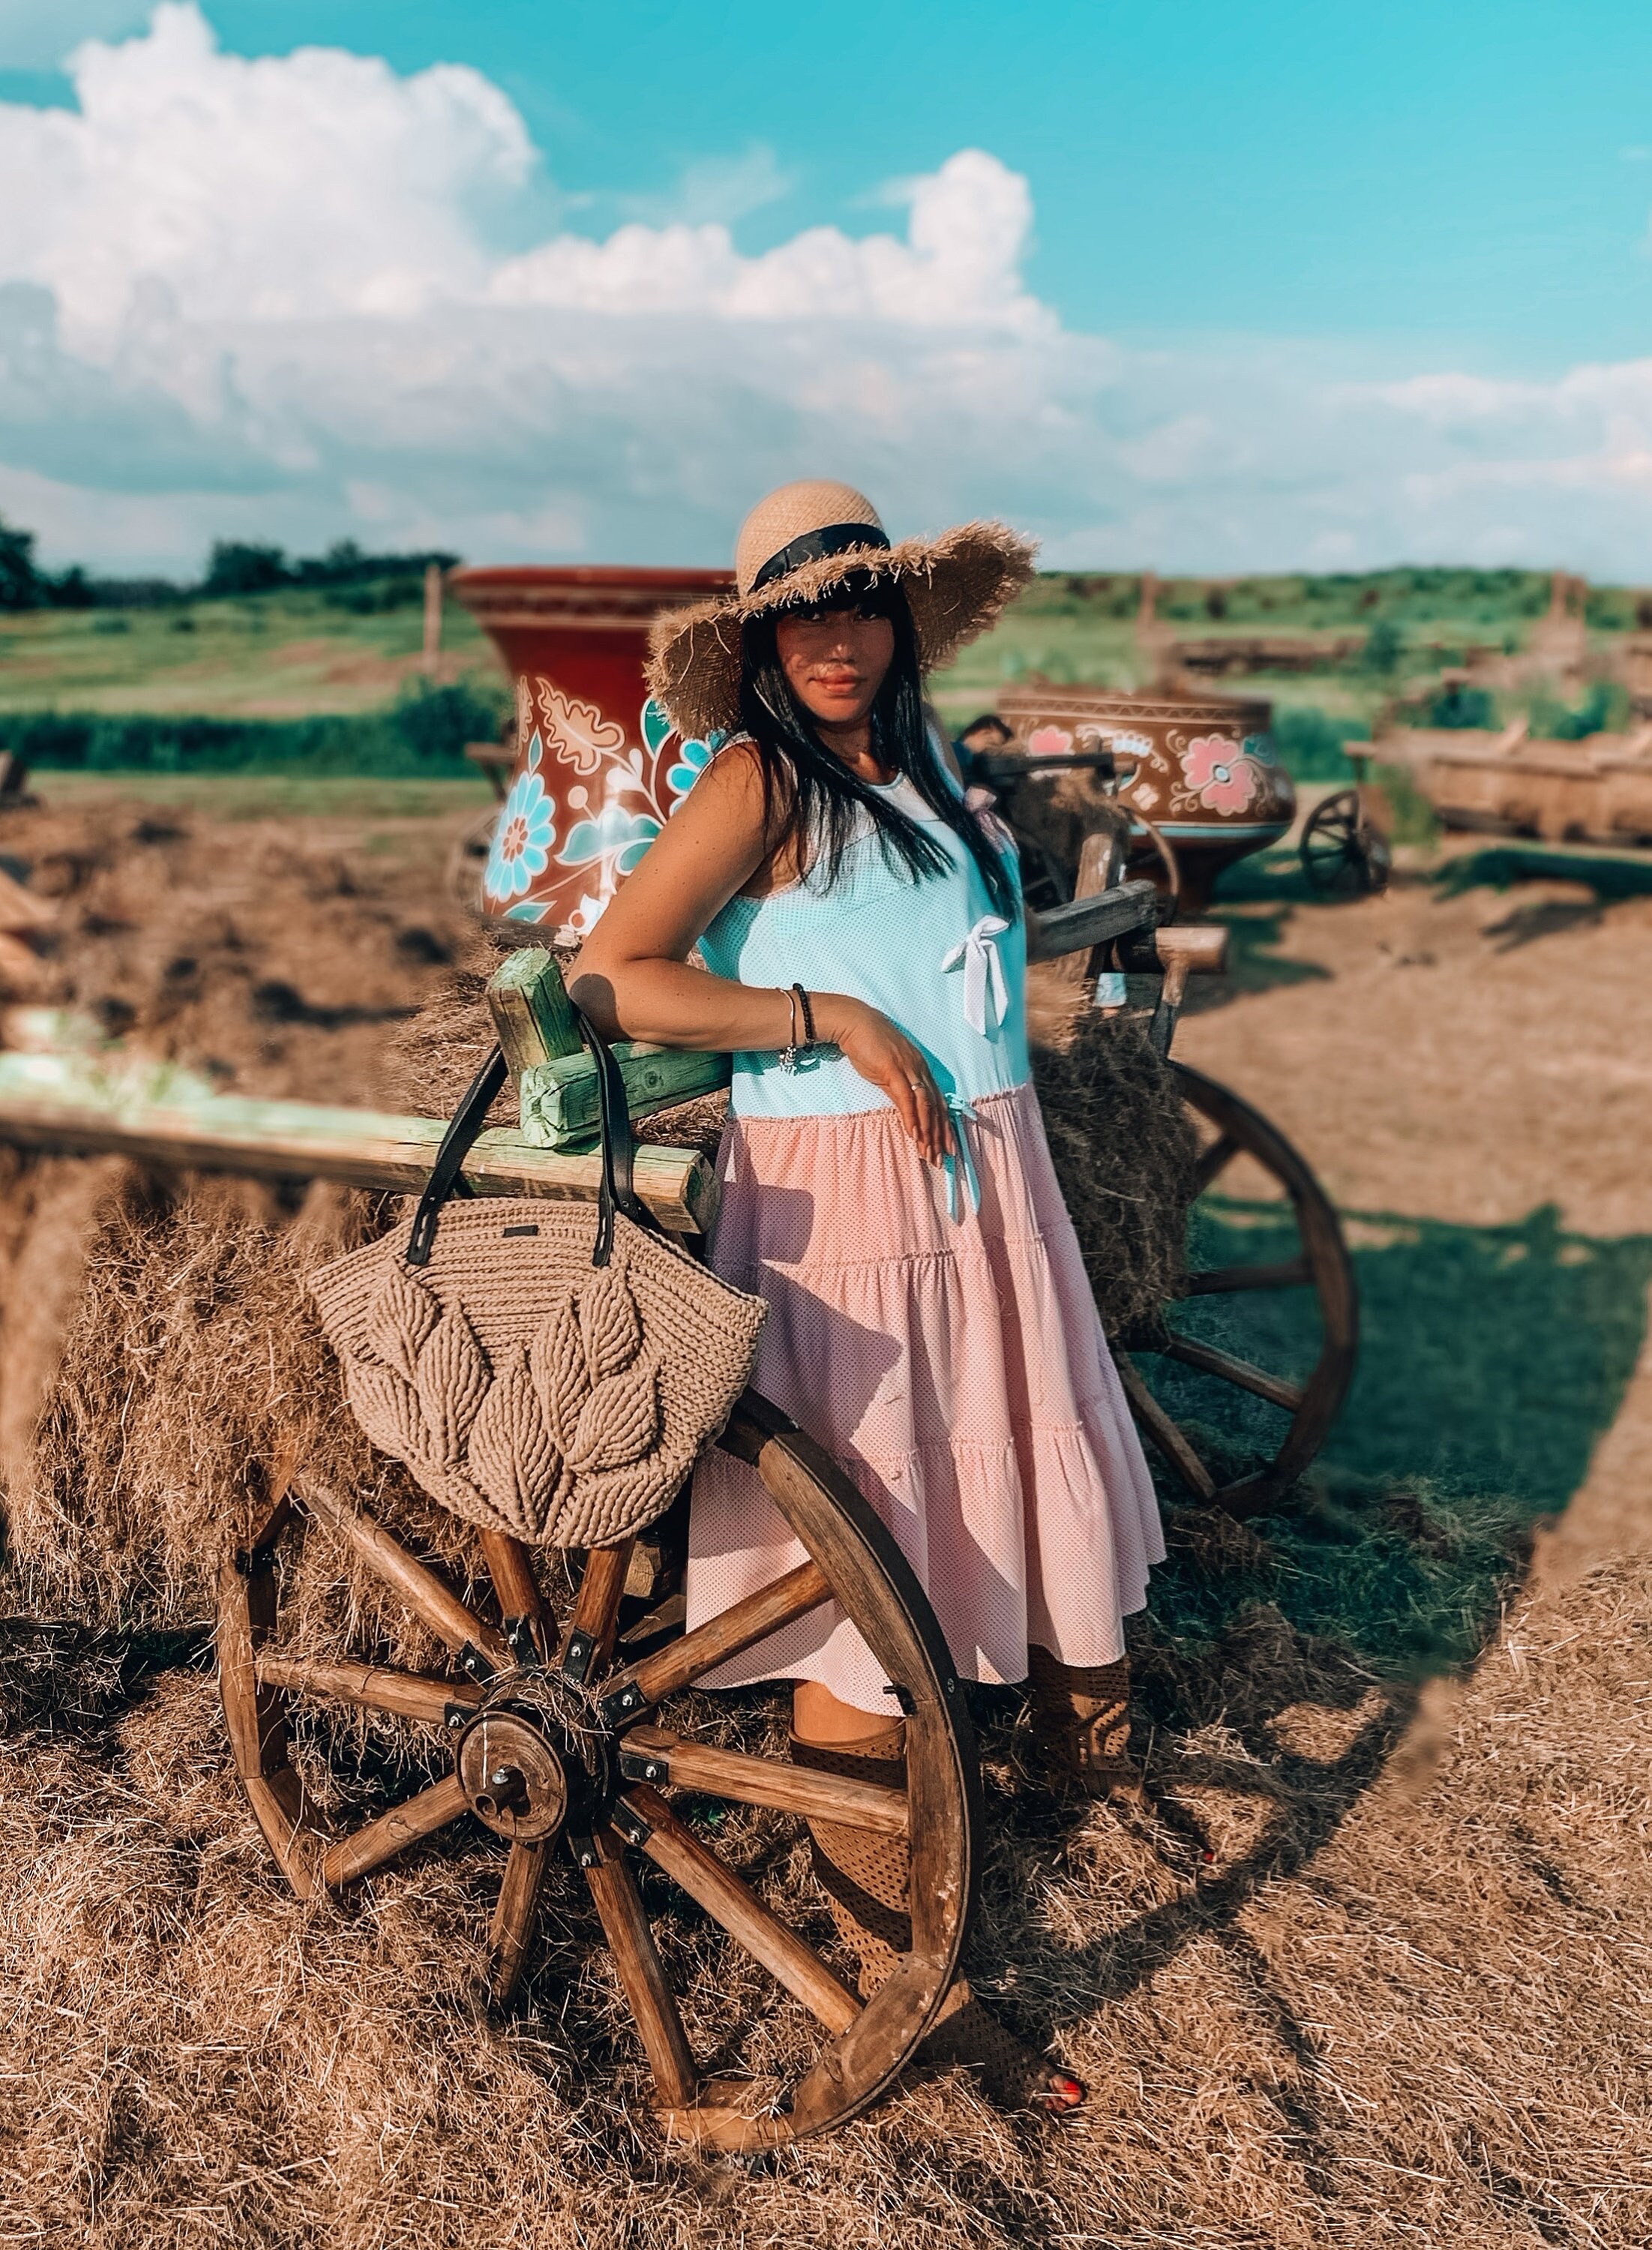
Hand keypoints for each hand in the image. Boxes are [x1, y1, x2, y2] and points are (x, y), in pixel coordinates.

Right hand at [812, 995, 954, 1165]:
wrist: (855, 1023)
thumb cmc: (869, 1046)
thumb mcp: (888, 1073)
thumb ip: (898, 1091)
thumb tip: (906, 1111)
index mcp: (921, 1070)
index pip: (938, 1103)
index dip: (944, 1126)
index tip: (948, 1146)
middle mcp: (920, 1070)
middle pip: (936, 1107)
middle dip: (940, 1135)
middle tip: (943, 1159)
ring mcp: (909, 1069)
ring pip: (925, 1105)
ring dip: (928, 1131)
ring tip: (929, 1152)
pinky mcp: (894, 1069)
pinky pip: (907, 1098)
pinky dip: (912, 1117)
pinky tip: (914, 1134)